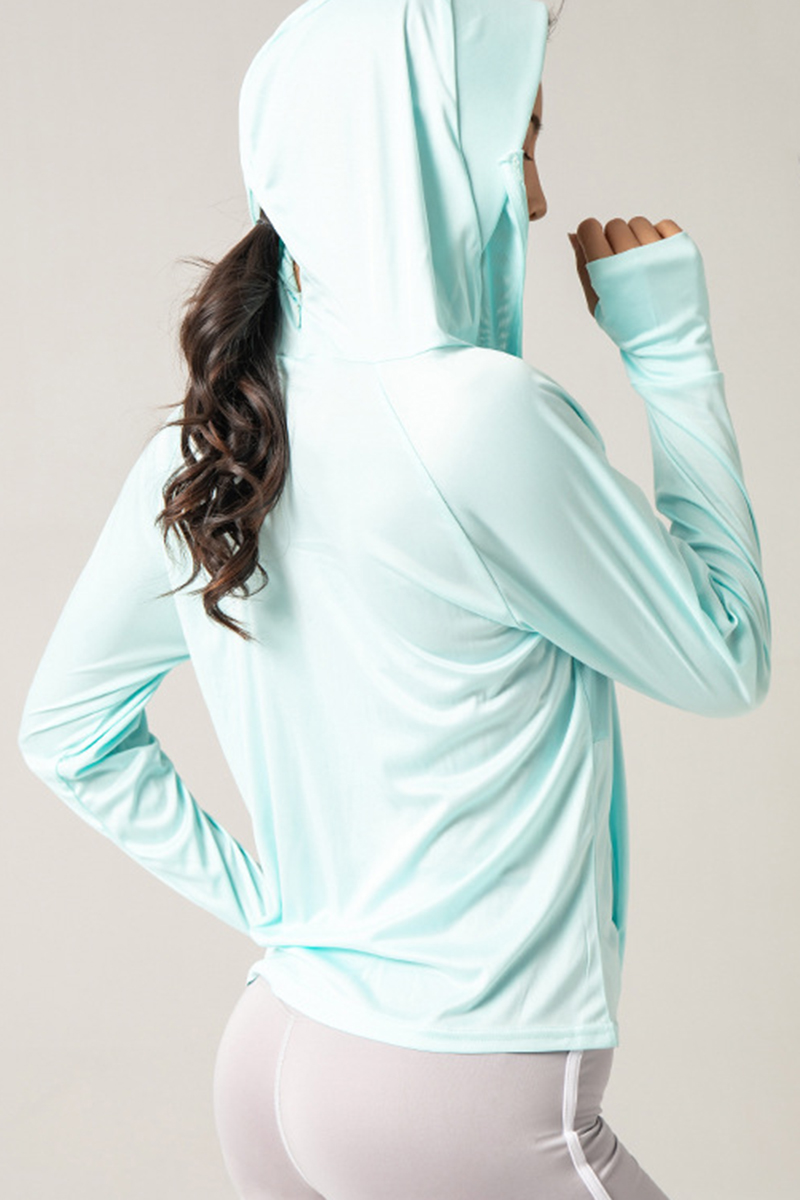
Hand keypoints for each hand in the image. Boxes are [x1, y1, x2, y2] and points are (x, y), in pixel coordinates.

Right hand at [568, 217, 683, 316]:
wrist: (669, 342)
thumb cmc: (630, 327)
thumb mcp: (596, 303)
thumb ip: (582, 266)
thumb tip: (574, 235)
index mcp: (607, 271)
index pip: (589, 228)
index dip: (591, 237)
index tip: (597, 248)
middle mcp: (633, 256)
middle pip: (614, 225)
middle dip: (614, 241)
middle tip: (624, 268)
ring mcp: (660, 252)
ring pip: (638, 223)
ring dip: (637, 238)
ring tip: (643, 265)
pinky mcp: (683, 249)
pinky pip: (664, 225)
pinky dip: (660, 237)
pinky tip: (658, 260)